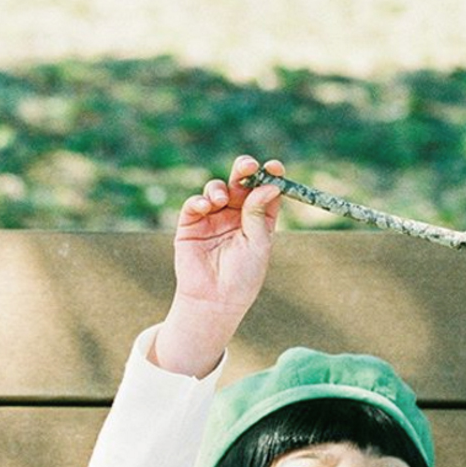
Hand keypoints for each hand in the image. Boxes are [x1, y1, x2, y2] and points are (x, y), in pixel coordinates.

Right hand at [152, 155, 284, 376]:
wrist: (214, 301)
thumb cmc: (242, 278)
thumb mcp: (258, 245)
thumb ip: (258, 215)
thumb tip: (268, 185)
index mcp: (256, 219)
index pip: (264, 191)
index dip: (269, 176)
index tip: (274, 167)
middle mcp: (235, 215)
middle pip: (240, 184)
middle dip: (243, 170)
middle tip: (247, 165)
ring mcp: (212, 219)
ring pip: (216, 190)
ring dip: (219, 187)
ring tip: (220, 198)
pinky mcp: (191, 226)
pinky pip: (194, 205)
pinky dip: (199, 201)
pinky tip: (205, 206)